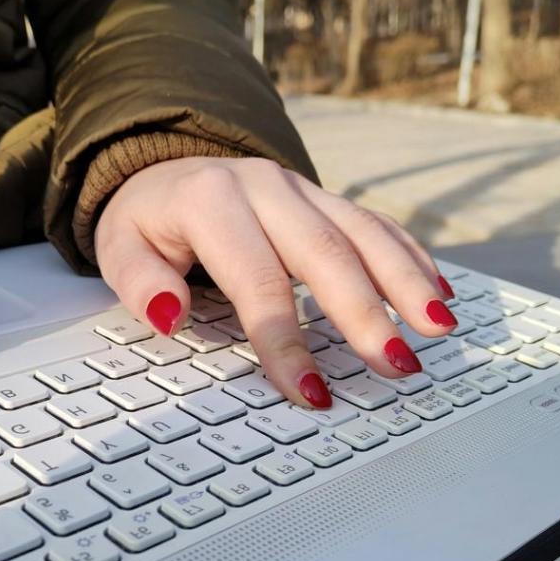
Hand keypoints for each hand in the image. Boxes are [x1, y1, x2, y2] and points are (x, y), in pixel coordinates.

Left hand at [94, 156, 454, 407]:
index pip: (257, 281)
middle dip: (366, 313)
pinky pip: (377, 225)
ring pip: (365, 233)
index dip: (286, 341)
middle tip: (397, 364)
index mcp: (212, 200)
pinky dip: (411, 258)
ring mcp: (303, 190)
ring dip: (406, 283)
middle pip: (326, 254)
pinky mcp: (326, 199)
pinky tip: (439, 293)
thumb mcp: (120, 246)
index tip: (309, 391)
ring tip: (439, 328)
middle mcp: (266, 187)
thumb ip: (138, 280)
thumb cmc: (148, 221)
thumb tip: (168, 313)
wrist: (165, 169)